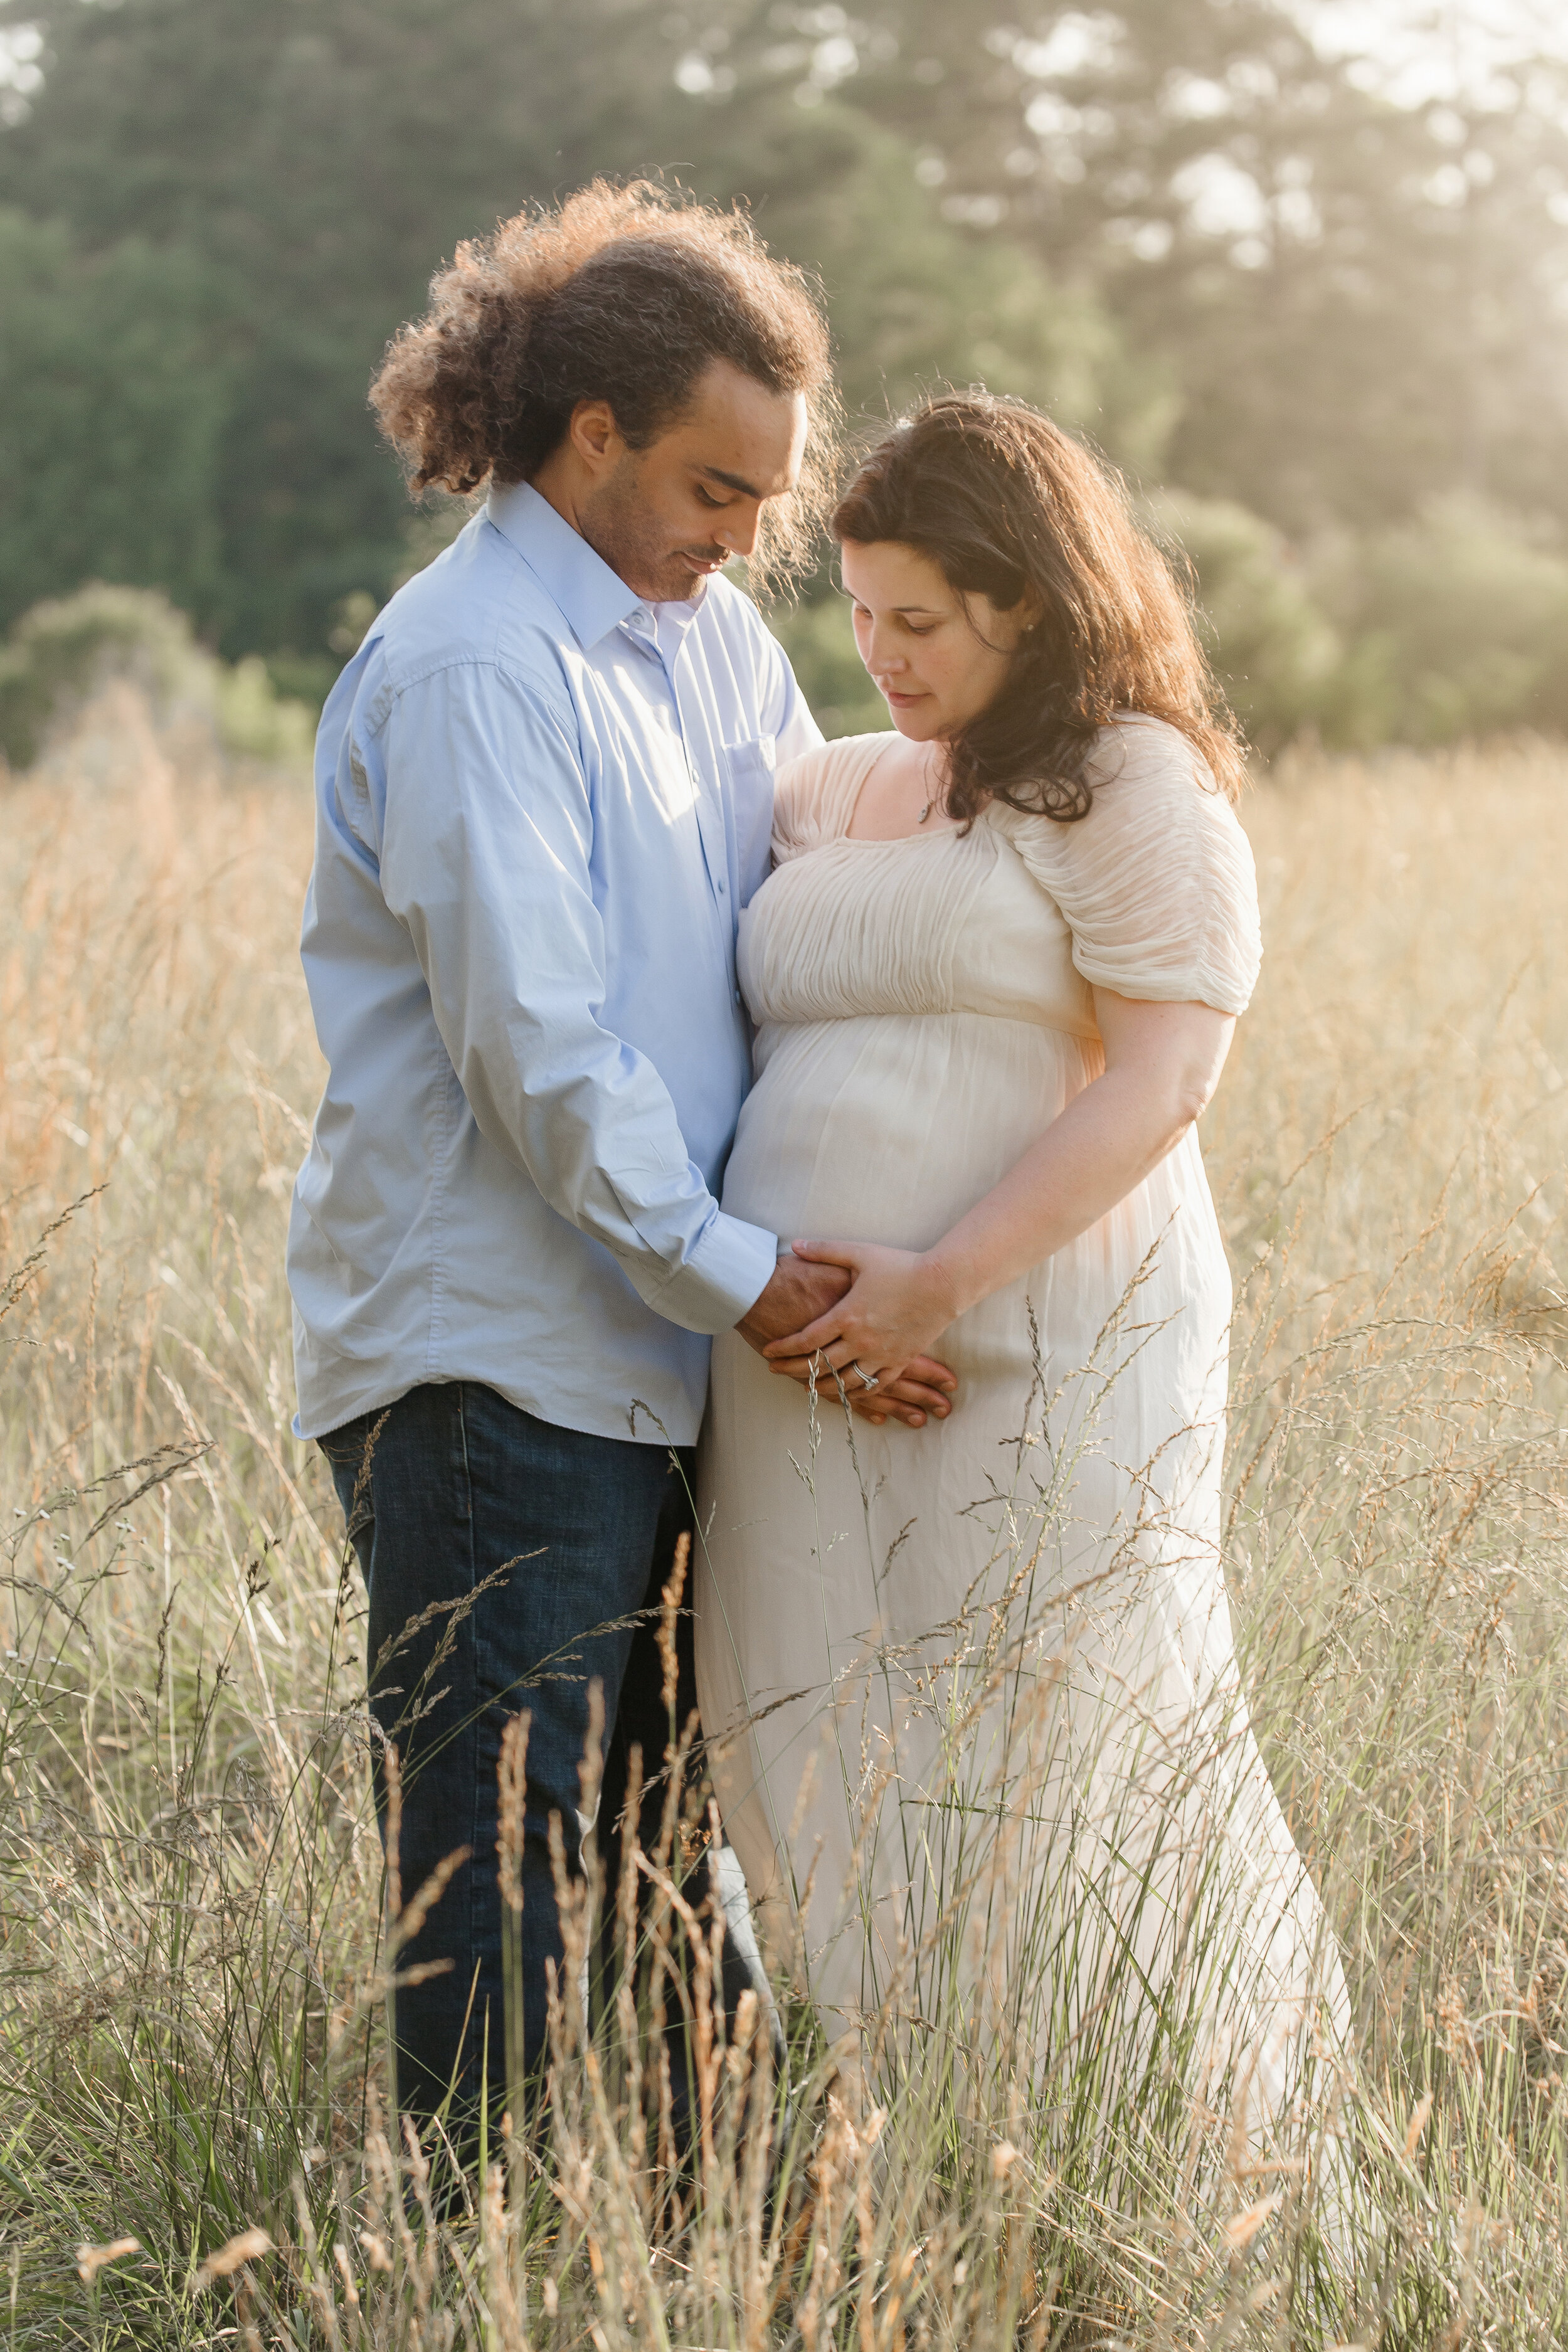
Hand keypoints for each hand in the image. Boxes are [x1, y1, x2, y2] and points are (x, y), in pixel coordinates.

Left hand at [761, 1238, 960, 1405]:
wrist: (943, 1284)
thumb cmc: (901, 1265)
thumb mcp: (860, 1253)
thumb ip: (825, 1250)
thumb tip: (795, 1245)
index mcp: (847, 1316)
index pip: (806, 1340)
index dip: (784, 1348)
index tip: (768, 1351)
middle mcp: (861, 1341)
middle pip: (819, 1365)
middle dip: (793, 1370)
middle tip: (775, 1371)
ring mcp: (881, 1355)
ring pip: (844, 1382)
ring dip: (821, 1387)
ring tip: (806, 1386)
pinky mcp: (899, 1361)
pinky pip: (873, 1386)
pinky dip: (855, 1393)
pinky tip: (845, 1392)